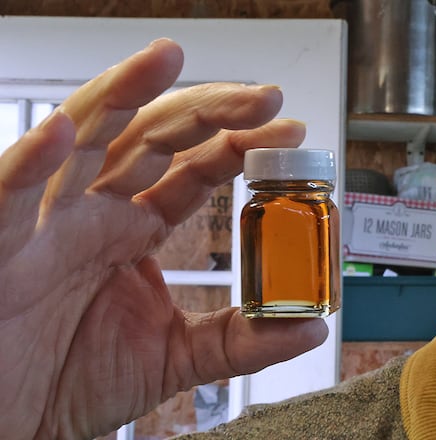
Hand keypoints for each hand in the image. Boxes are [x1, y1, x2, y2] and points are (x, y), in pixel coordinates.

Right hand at [0, 39, 328, 438]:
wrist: (19, 424)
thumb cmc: (79, 381)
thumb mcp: (175, 356)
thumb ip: (241, 339)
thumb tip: (312, 324)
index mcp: (135, 229)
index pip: (193, 168)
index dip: (239, 143)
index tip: (290, 127)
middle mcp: (95, 212)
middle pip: (151, 137)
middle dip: (207, 110)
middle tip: (262, 96)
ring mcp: (48, 223)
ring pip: (82, 139)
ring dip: (122, 95)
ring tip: (167, 58)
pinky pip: (8, 197)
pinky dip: (31, 163)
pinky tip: (66, 135)